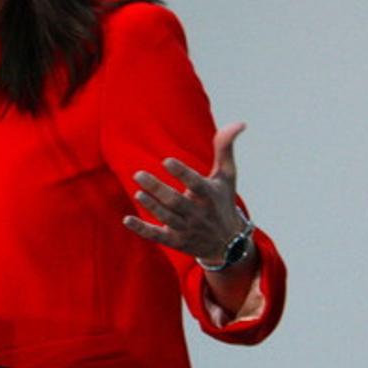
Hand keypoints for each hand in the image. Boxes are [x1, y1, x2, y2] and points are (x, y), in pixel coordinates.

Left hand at [122, 122, 247, 262]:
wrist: (228, 244)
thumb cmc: (223, 201)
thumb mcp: (227, 176)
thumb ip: (225, 148)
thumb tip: (239, 123)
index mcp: (209, 195)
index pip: (195, 184)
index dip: (182, 173)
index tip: (166, 161)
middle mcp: (198, 213)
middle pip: (176, 202)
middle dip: (158, 189)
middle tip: (138, 174)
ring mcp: (186, 228)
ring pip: (167, 218)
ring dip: (152, 207)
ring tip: (138, 193)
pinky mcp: (176, 241)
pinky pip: (157, 236)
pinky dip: (142, 229)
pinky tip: (127, 219)